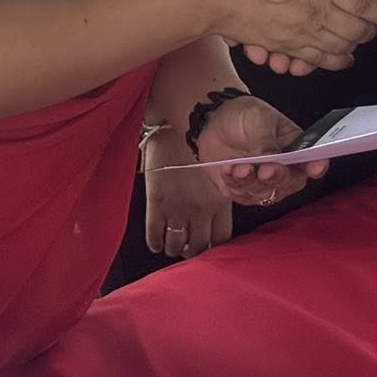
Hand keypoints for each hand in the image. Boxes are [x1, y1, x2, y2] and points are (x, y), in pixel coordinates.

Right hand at [141, 128, 230, 258]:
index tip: (209, 245)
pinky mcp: (156, 204)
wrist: (175, 125)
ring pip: (176, 246)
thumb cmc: (201, 142)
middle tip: (189, 246)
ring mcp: (177, 208)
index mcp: (220, 201)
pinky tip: (157, 240)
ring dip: (174, 247)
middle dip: (193, 251)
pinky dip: (156, 243)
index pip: (222, 239)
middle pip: (199, 247)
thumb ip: (222, 191)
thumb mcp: (220, 169)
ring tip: (173, 242)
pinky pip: (154, 236)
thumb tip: (222, 210)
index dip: (215, 247)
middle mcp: (200, 209)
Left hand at [142, 98, 326, 257]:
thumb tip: (272, 159)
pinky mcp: (243, 192)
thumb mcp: (257, 118)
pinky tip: (227, 171)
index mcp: (295, 147)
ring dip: (251, 183)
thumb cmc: (243, 115)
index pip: (313, 160)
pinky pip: (243, 197)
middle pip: (291, 183)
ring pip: (265, 193)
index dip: (317, 166)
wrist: (214, 122)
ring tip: (238, 167)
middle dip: (278, 177)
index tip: (314, 168)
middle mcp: (284, 169)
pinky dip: (235, 186)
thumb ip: (266, 140)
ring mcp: (264, 183)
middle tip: (265, 170)